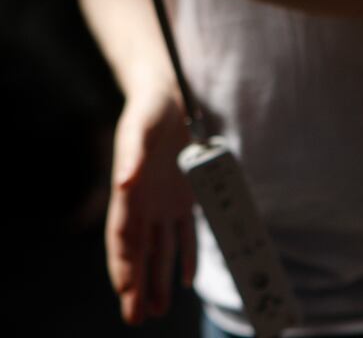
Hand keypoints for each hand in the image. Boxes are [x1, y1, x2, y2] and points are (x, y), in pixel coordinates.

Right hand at [105, 88, 194, 323]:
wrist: (167, 100)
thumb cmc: (149, 113)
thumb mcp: (139, 129)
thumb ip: (132, 155)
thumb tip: (124, 181)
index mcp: (128, 193)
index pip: (123, 237)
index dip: (123, 264)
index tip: (126, 289)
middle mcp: (143, 204)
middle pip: (138, 252)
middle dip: (137, 285)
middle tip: (136, 317)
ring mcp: (162, 204)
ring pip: (159, 250)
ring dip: (158, 279)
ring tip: (157, 310)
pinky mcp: (184, 200)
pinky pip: (184, 234)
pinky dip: (185, 256)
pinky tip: (186, 280)